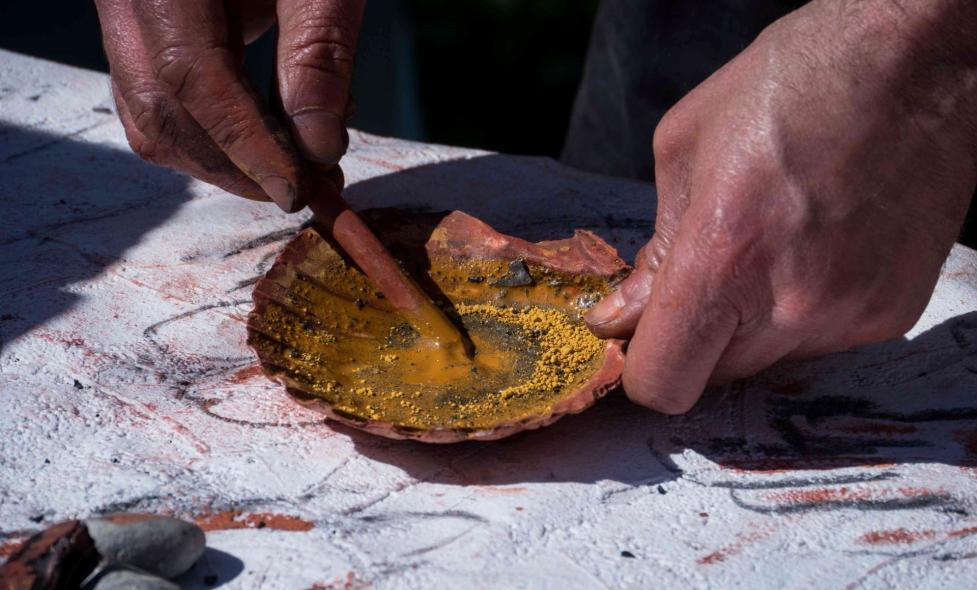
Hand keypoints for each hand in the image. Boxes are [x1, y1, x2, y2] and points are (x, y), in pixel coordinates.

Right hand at [94, 0, 364, 210]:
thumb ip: (318, 56)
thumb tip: (318, 149)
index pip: (193, 78)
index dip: (247, 146)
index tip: (297, 191)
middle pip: (161, 108)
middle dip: (235, 165)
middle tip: (308, 187)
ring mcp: (122, 11)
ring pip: (150, 113)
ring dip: (221, 159)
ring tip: (295, 165)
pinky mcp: (140, 26)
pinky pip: (156, 95)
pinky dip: (209, 130)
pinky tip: (267, 133)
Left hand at [586, 0, 976, 413]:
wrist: (914, 61)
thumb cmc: (788, 84)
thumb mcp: (684, 149)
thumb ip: (653, 251)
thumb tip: (629, 313)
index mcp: (725, 259)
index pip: (662, 381)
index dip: (641, 365)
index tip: (640, 333)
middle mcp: (792, 305)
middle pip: (713, 378)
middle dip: (695, 339)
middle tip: (702, 277)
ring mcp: (850, 316)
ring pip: (768, 361)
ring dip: (751, 325)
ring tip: (770, 246)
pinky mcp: (892, 314)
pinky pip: (819, 341)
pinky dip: (802, 311)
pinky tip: (814, 247)